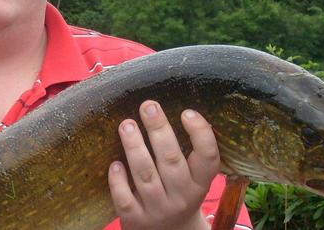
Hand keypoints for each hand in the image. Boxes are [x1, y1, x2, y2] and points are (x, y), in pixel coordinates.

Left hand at [108, 100, 220, 229]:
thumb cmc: (180, 193)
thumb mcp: (193, 177)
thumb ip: (187, 151)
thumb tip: (168, 106)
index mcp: (200, 183)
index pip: (208, 158)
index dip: (200, 134)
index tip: (187, 112)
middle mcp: (182, 196)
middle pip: (171, 161)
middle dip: (159, 130)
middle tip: (148, 105)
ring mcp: (158, 209)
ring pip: (145, 176)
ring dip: (135, 148)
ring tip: (126, 124)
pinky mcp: (136, 220)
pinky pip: (125, 199)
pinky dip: (119, 181)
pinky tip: (115, 163)